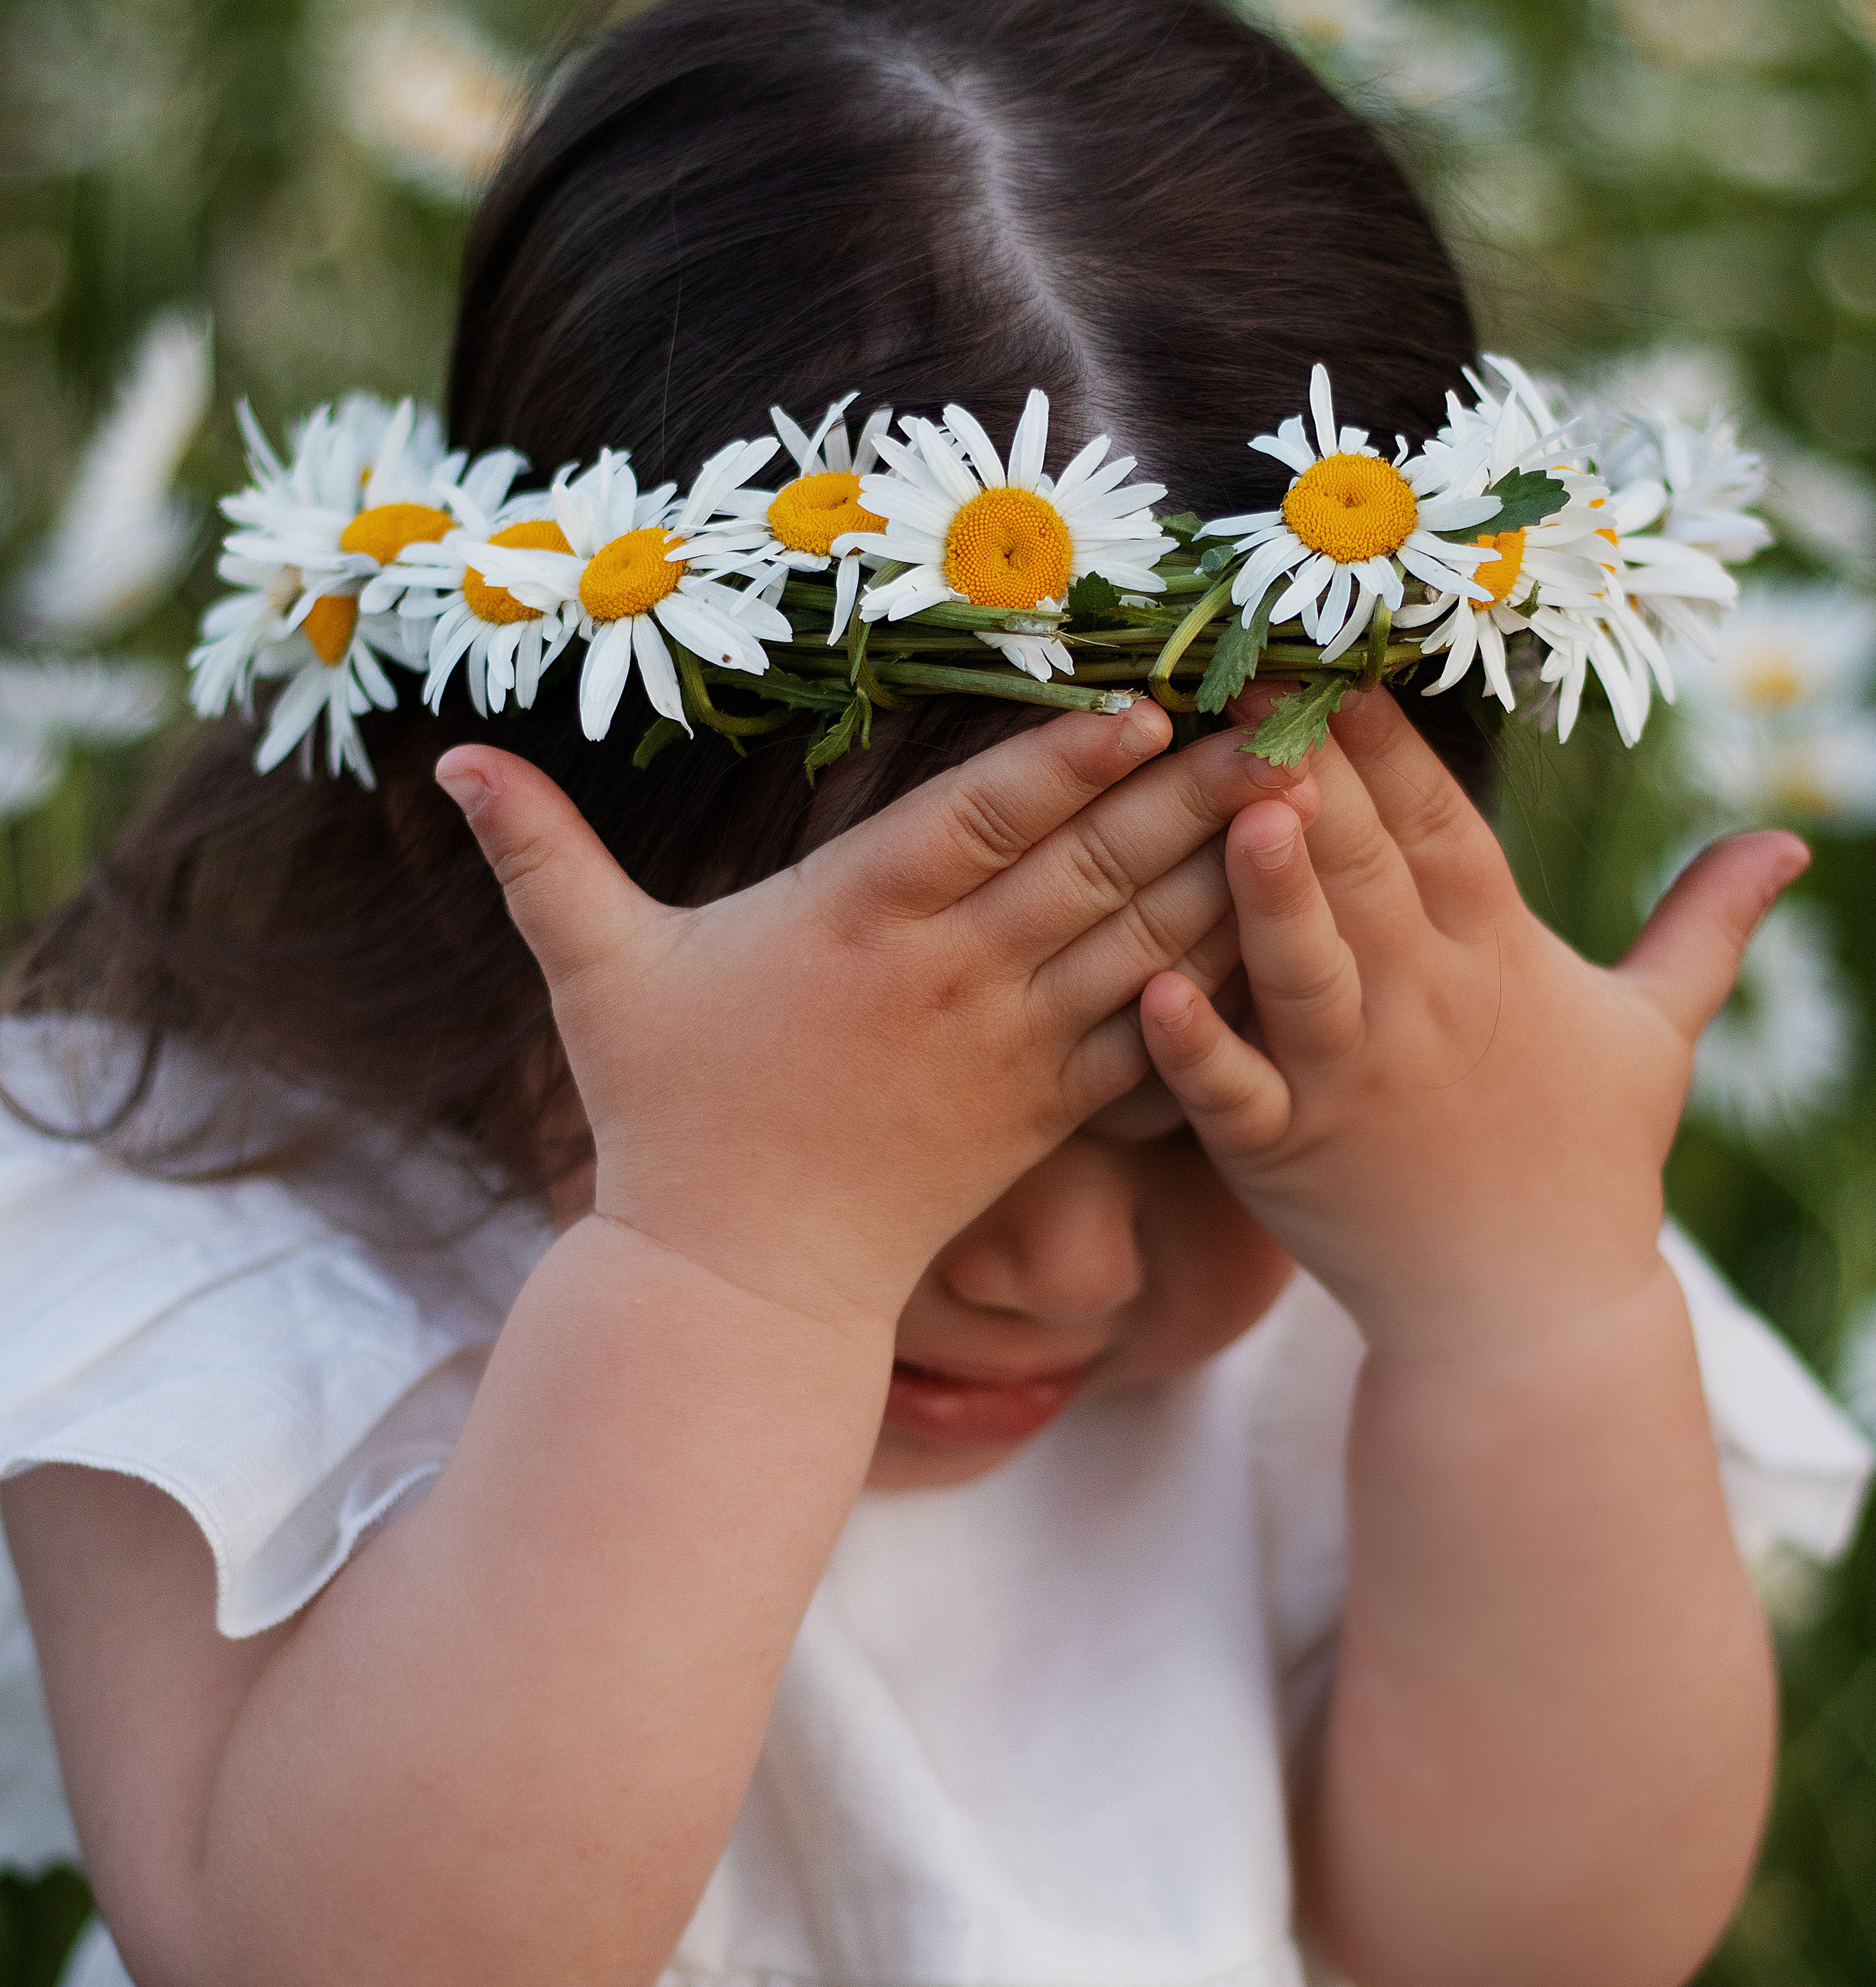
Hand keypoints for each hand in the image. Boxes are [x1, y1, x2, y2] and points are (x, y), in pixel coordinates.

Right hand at [437, 709, 1313, 1330]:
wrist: (738, 1285)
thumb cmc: (670, 1118)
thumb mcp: (596, 978)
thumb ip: (541, 860)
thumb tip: (448, 759)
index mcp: (857, 922)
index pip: (982, 820)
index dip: (1070, 759)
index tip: (1150, 700)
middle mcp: (948, 979)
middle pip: (1091, 867)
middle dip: (1197, 792)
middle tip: (1291, 721)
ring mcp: (1009, 1051)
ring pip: (1143, 943)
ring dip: (1231, 872)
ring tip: (1317, 803)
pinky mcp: (1046, 1114)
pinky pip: (1152, 1040)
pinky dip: (1222, 987)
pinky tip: (1290, 937)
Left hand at [1139, 686, 1807, 1361]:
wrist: (1533, 1321)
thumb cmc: (1590, 1162)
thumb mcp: (1659, 1029)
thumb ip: (1707, 923)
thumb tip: (1793, 840)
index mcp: (1497, 959)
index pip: (1445, 828)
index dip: (1397, 745)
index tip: (1347, 659)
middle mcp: (1422, 1009)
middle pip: (1368, 874)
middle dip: (1316, 775)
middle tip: (1257, 681)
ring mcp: (1348, 1084)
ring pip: (1302, 971)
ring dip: (1269, 892)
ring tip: (1239, 807)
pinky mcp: (1283, 1158)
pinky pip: (1231, 1094)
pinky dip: (1196, 1047)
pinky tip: (1154, 989)